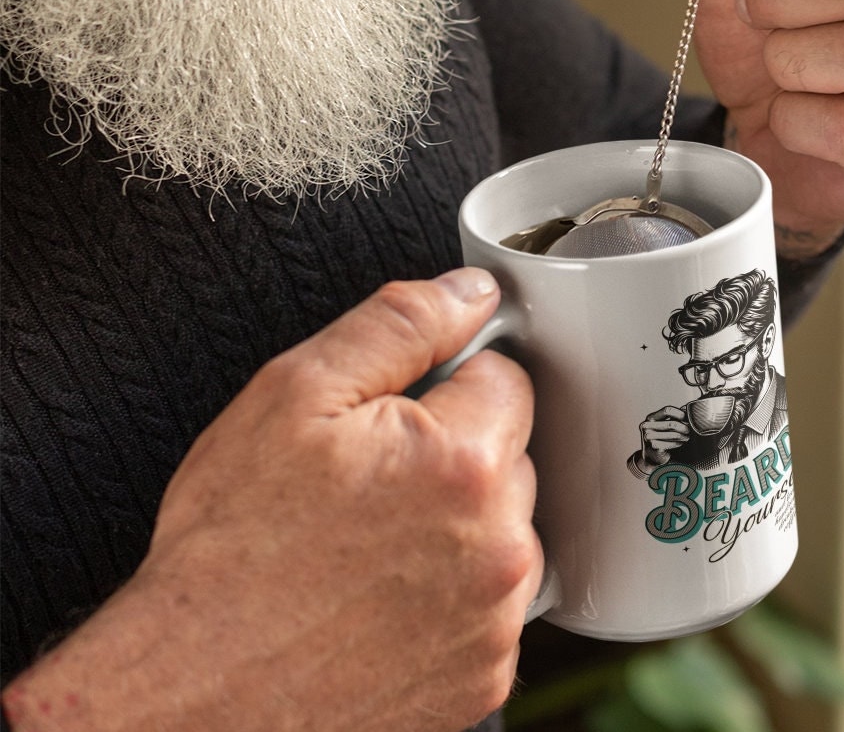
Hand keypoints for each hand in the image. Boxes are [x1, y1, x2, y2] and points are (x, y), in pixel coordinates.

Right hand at [2, 269, 540, 731]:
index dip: (447, 385)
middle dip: (455, 455)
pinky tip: (382, 602)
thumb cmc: (229, 556)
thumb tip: (468, 293)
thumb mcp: (294, 396)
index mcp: (464, 463)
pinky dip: (449, 599)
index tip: (398, 416)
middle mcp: (499, 548)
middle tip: (370, 484)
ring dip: (457, 529)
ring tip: (368, 548)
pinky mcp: (482, 682)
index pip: (507, 377)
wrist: (191, 700)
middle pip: (511, 456)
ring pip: (503, 533)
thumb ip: (398, 324)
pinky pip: (489, 609)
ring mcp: (494, 624)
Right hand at [638, 405, 691, 467]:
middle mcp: (647, 426)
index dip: (679, 413)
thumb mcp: (664, 424)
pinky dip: (678, 443)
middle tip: (690, 430)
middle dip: (684, 427)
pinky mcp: (653, 447)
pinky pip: (670, 444)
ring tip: (687, 437)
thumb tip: (686, 408)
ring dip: (683, 436)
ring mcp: (649, 437)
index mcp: (651, 417)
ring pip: (673, 434)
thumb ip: (672, 416)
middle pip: (671, 423)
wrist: (651, 455)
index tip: (688, 418)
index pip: (667, 410)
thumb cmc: (660, 437)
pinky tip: (681, 443)